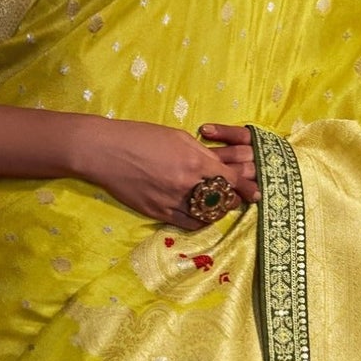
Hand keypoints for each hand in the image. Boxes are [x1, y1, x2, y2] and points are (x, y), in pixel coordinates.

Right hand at [76, 116, 258, 229]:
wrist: (105, 152)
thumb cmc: (141, 137)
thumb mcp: (177, 136)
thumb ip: (201, 152)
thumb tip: (219, 164)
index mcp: (193, 161)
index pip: (230, 180)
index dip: (245, 187)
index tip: (255, 192)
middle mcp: (186, 184)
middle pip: (222, 201)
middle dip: (233, 201)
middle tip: (237, 199)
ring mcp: (172, 201)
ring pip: (206, 216)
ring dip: (216, 213)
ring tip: (218, 206)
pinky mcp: (159, 213)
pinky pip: (187, 224)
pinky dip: (198, 221)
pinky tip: (200, 215)